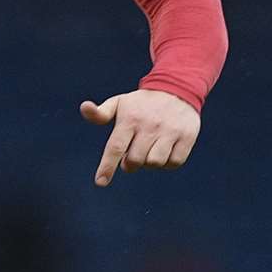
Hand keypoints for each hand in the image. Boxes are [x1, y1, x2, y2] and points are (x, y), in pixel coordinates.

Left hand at [79, 89, 200, 186]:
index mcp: (130, 119)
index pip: (116, 147)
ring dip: (149, 163)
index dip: (107, 166)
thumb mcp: (119, 103)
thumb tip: (84, 107)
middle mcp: (149, 125)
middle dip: (130, 164)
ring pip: (155, 162)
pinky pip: (174, 162)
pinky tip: (164, 151)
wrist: (176, 89)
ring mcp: (170, 131)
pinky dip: (167, 163)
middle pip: (135, 160)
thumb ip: (100, 113)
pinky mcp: (187, 136)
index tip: (100, 182)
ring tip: (148, 151)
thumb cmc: (140, 103)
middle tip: (131, 156)